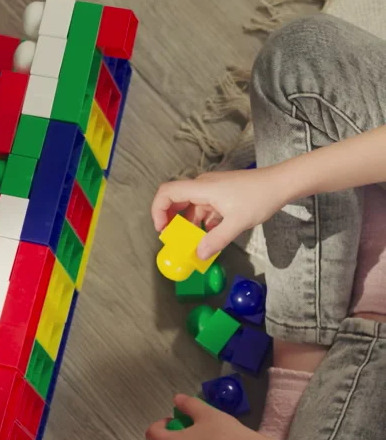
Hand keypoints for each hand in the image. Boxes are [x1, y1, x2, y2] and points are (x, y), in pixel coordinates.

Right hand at [151, 167, 287, 258]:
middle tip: (172, 240)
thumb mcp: (237, 223)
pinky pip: (204, 208)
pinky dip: (202, 222)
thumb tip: (198, 255)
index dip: (158, 210)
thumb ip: (216, 240)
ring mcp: (212, 190)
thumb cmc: (259, 198)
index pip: (167, 192)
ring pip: (191, 207)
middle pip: (175, 200)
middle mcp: (202, 186)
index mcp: (202, 188)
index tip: (162, 230)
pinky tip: (208, 236)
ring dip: (188, 224)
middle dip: (170, 220)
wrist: (280, 184)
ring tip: (190, 243)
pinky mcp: (220, 195)